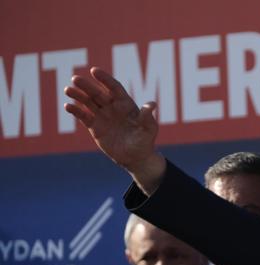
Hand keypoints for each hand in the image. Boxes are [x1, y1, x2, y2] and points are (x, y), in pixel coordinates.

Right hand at [64, 67, 165, 191]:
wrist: (135, 158)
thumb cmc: (145, 141)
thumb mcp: (149, 129)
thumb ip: (147, 117)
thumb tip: (152, 104)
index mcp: (125, 104)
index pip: (114, 88)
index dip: (105, 79)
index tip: (94, 71)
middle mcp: (112, 107)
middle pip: (98, 93)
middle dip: (87, 86)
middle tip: (75, 79)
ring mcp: (102, 116)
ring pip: (88, 102)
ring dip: (78, 95)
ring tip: (68, 90)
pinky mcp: (94, 126)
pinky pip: (83, 116)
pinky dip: (76, 111)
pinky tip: (68, 106)